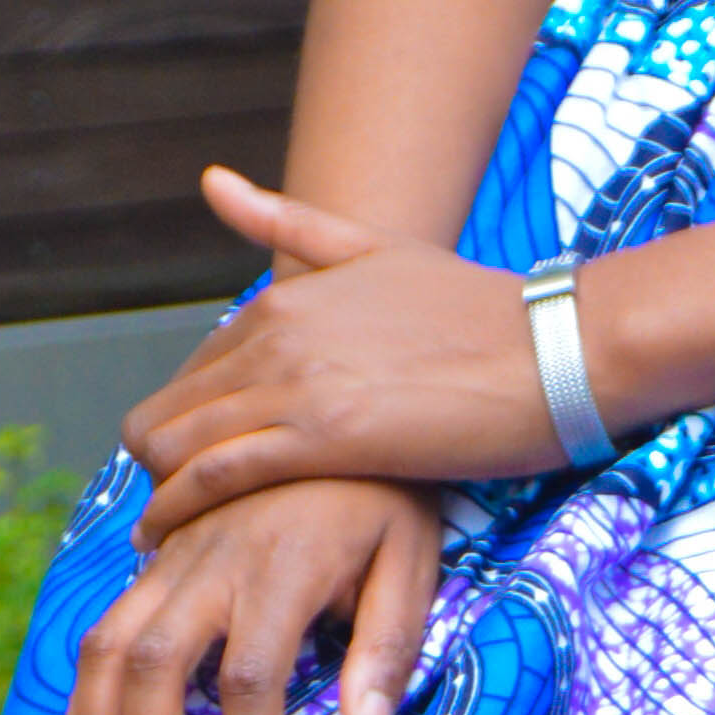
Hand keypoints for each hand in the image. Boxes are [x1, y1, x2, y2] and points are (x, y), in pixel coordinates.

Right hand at [60, 471, 447, 714]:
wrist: (336, 400)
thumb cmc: (385, 494)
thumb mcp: (411, 558)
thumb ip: (387, 646)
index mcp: (280, 568)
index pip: (251, 685)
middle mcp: (209, 563)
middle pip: (154, 674)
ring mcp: (170, 559)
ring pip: (105, 654)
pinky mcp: (154, 562)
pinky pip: (98, 634)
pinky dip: (78, 706)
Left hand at [121, 169, 568, 544]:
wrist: (558, 348)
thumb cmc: (483, 310)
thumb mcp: (378, 249)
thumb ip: (289, 222)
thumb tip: (210, 179)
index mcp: (287, 297)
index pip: (195, 368)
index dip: (183, 420)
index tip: (188, 461)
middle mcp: (278, 333)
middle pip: (171, 408)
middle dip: (157, 462)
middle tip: (164, 509)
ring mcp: (297, 383)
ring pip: (178, 442)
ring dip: (157, 494)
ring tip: (159, 535)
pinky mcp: (324, 436)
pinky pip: (217, 474)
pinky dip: (180, 508)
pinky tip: (172, 535)